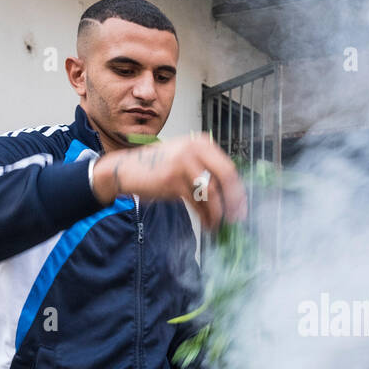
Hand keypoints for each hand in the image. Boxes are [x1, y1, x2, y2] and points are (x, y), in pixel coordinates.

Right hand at [93, 133, 246, 229]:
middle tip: (236, 218)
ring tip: (217, 224)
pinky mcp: (173, 179)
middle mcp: (195, 149)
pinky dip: (204, 216)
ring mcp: (183, 163)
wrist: (128, 169)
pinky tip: (207, 224)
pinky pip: (196, 201)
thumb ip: (206, 170)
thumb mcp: (186, 160)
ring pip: (211, 192)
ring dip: (217, 213)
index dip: (238, 191)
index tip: (241, 207)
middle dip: (234, 201)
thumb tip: (231, 196)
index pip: (229, 168)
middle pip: (226, 176)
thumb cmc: (159, 168)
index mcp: (202, 143)